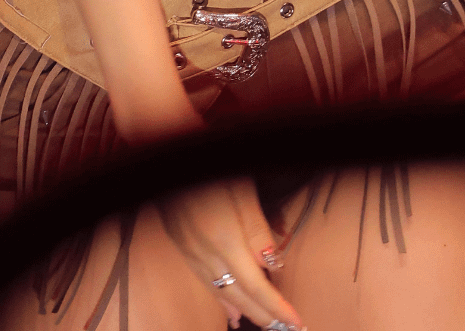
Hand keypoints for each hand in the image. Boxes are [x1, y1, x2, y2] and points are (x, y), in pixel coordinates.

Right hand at [157, 177, 303, 328]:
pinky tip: (231, 311)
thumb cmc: (211, 163)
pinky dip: (221, 299)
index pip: (255, 284)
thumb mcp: (242, 189)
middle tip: (285, 329)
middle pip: (237, 294)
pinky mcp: (181, 245)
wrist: (168, 152)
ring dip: (244, 310)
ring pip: (219, 291)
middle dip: (262, 315)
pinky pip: (204, 280)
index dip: (275, 306)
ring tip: (264, 323)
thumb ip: (256, 229)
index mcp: (223, 238)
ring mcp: (189, 251)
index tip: (295, 322)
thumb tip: (271, 264)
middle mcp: (204, 251)